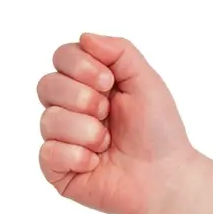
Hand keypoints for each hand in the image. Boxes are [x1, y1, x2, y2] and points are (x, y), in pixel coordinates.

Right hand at [37, 32, 198, 213]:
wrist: (166, 176)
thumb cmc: (158, 131)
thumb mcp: (146, 80)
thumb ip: (119, 51)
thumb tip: (84, 37)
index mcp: (88, 83)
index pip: (62, 57)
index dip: (79, 65)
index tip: (108, 81)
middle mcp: (70, 108)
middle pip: (46, 85)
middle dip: (82, 98)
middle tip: (108, 113)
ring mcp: (62, 138)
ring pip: (48, 119)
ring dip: (86, 130)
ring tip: (108, 143)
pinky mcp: (58, 168)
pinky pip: (48, 152)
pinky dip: (77, 156)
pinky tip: (96, 162)